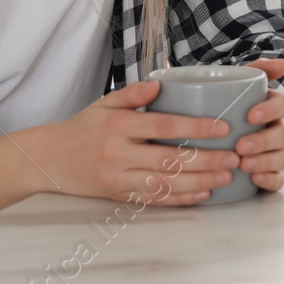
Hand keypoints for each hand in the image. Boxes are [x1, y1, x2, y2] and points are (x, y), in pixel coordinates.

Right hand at [33, 79, 248, 205]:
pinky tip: (202, 195)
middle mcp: (118, 153)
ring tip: (225, 177)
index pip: (163, 126)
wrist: (49, 159)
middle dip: (206, 160)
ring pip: (165, 183)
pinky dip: (180, 199)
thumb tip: (161, 83)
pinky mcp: (118, 196)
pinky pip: (154, 200)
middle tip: (234, 158)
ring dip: (199, 182)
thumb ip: (133, 93)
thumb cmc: (83, 127)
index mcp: (119, 125)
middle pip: (169, 159)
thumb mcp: (104, 103)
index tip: (222, 127)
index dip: (195, 127)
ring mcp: (118, 178)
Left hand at [234, 58, 283, 192]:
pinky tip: (254, 179)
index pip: (283, 105)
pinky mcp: (268, 172)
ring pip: (282, 158)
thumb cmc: (226, 104)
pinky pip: (278, 179)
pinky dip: (270, 180)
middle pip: (283, 134)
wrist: (211, 130)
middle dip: (264, 141)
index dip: (270, 110)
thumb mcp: (237, 83)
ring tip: (244, 165)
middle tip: (241, 146)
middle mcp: (278, 129)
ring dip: (266, 162)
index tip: (250, 115)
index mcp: (273, 107)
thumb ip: (257, 68)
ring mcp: (275, 151)